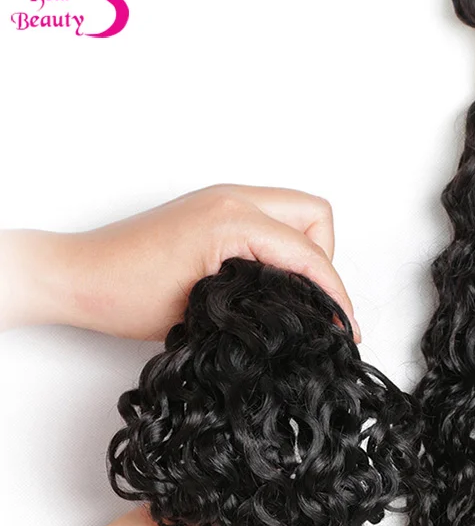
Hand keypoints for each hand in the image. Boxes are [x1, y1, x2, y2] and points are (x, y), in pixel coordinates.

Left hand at [0, 184, 358, 340]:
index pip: (309, 253)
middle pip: (315, 217)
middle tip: (316, 304)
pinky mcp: (215, 210)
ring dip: (305, 252)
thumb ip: (267, 302)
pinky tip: (270, 280)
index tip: (344, 326)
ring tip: (295, 294)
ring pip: (297, 215)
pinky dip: (282, 247)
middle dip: (325, 262)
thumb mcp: (207, 308)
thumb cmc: (125, 293)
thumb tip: (305, 313)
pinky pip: (271, 219)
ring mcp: (223, 200)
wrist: (79, 277)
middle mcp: (232, 199)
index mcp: (232, 219)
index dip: (335, 294)